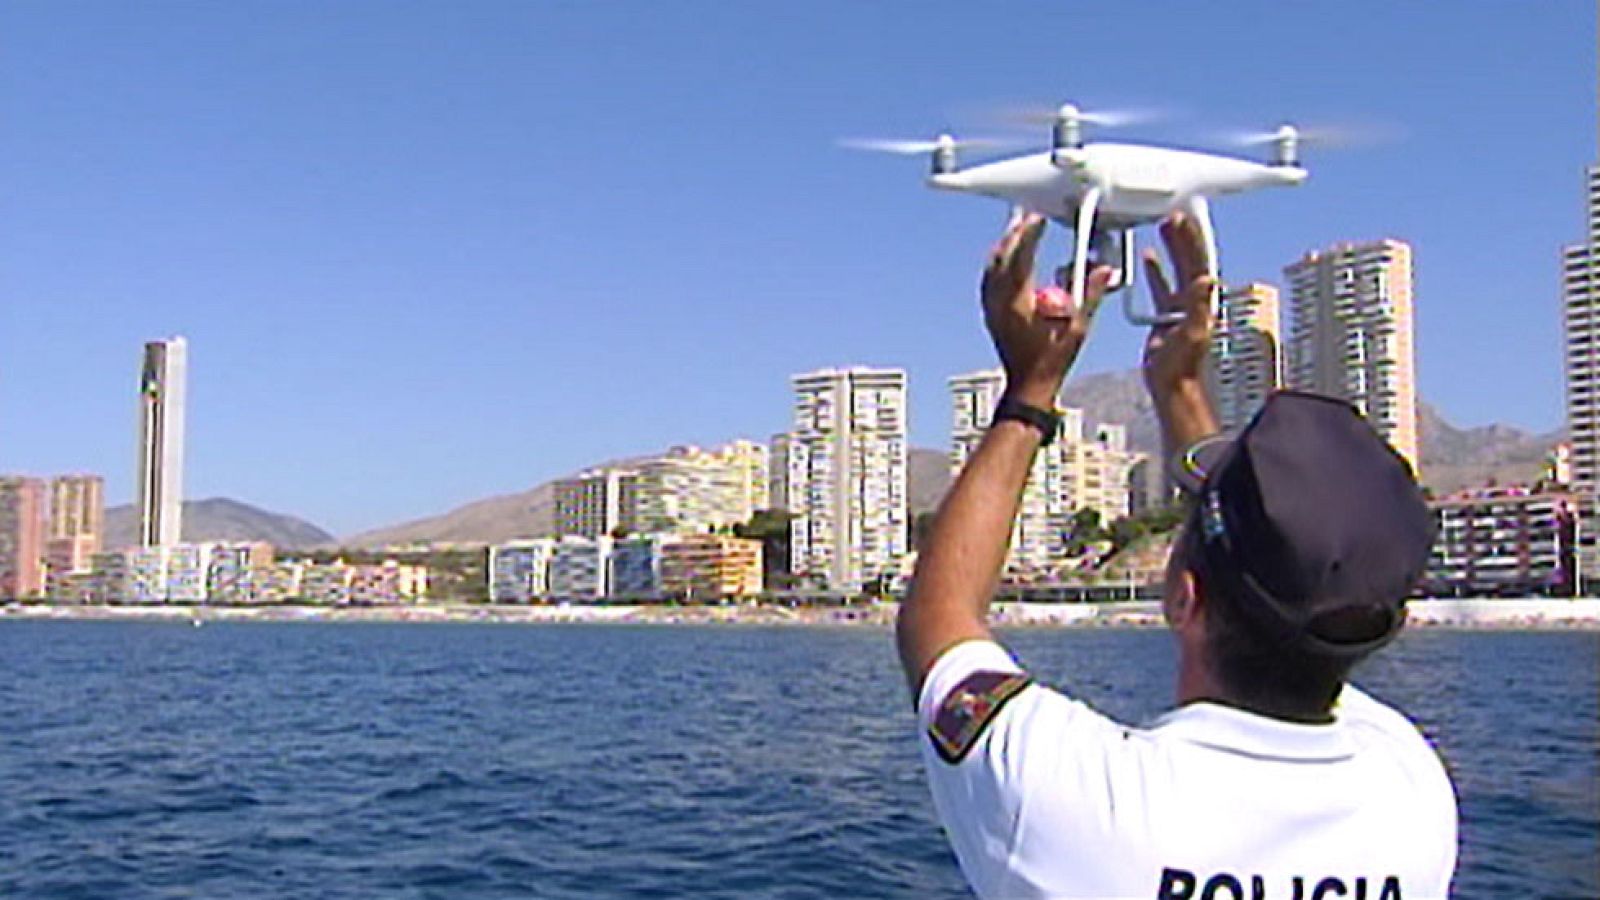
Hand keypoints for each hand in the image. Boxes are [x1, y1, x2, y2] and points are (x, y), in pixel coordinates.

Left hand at [982, 209, 1112, 408]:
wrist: (1028, 387)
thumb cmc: (1052, 362)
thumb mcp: (1077, 329)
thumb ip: (1090, 296)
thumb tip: (1105, 270)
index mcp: (1018, 304)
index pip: (1020, 259)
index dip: (1028, 235)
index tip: (1038, 218)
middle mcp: (999, 303)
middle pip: (1002, 258)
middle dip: (1014, 234)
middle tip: (1027, 216)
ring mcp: (991, 309)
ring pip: (992, 268)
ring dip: (1004, 246)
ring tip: (1017, 228)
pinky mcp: (990, 314)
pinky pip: (989, 280)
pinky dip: (998, 263)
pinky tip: (1007, 257)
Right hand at [1140, 212, 1217, 399]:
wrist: (1172, 384)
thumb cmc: (1182, 365)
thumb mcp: (1192, 334)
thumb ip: (1199, 307)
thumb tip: (1207, 280)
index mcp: (1201, 300)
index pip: (1198, 262)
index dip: (1192, 240)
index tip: (1185, 220)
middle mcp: (1194, 299)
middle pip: (1189, 259)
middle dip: (1183, 236)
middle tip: (1174, 216)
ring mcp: (1180, 305)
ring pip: (1176, 268)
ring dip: (1172, 247)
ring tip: (1164, 225)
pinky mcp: (1165, 314)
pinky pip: (1160, 286)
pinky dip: (1155, 270)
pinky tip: (1149, 256)